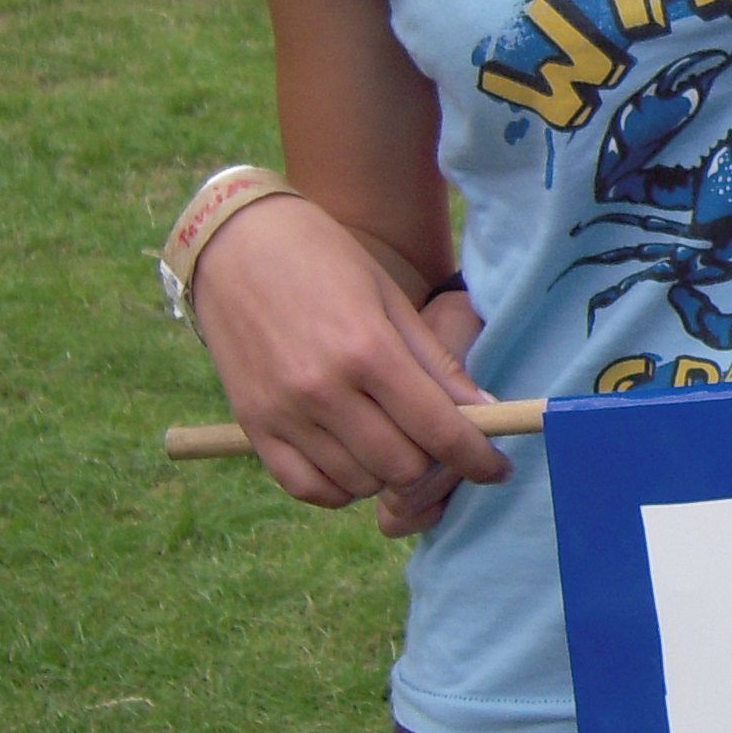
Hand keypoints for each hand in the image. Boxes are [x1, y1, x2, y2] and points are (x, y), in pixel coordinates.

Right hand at [190, 194, 509, 521]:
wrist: (235, 245)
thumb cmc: (324, 261)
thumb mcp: (390, 299)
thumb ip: (437, 363)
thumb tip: (487, 411)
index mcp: (367, 350)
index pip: (438, 430)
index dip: (477, 460)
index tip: (496, 470)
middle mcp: (322, 389)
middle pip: (401, 467)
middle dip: (433, 463)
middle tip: (436, 444)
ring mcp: (282, 413)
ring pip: (358, 484)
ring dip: (386, 473)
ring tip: (392, 440)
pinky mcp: (252, 426)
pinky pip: (308, 488)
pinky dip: (340, 486)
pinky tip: (354, 458)